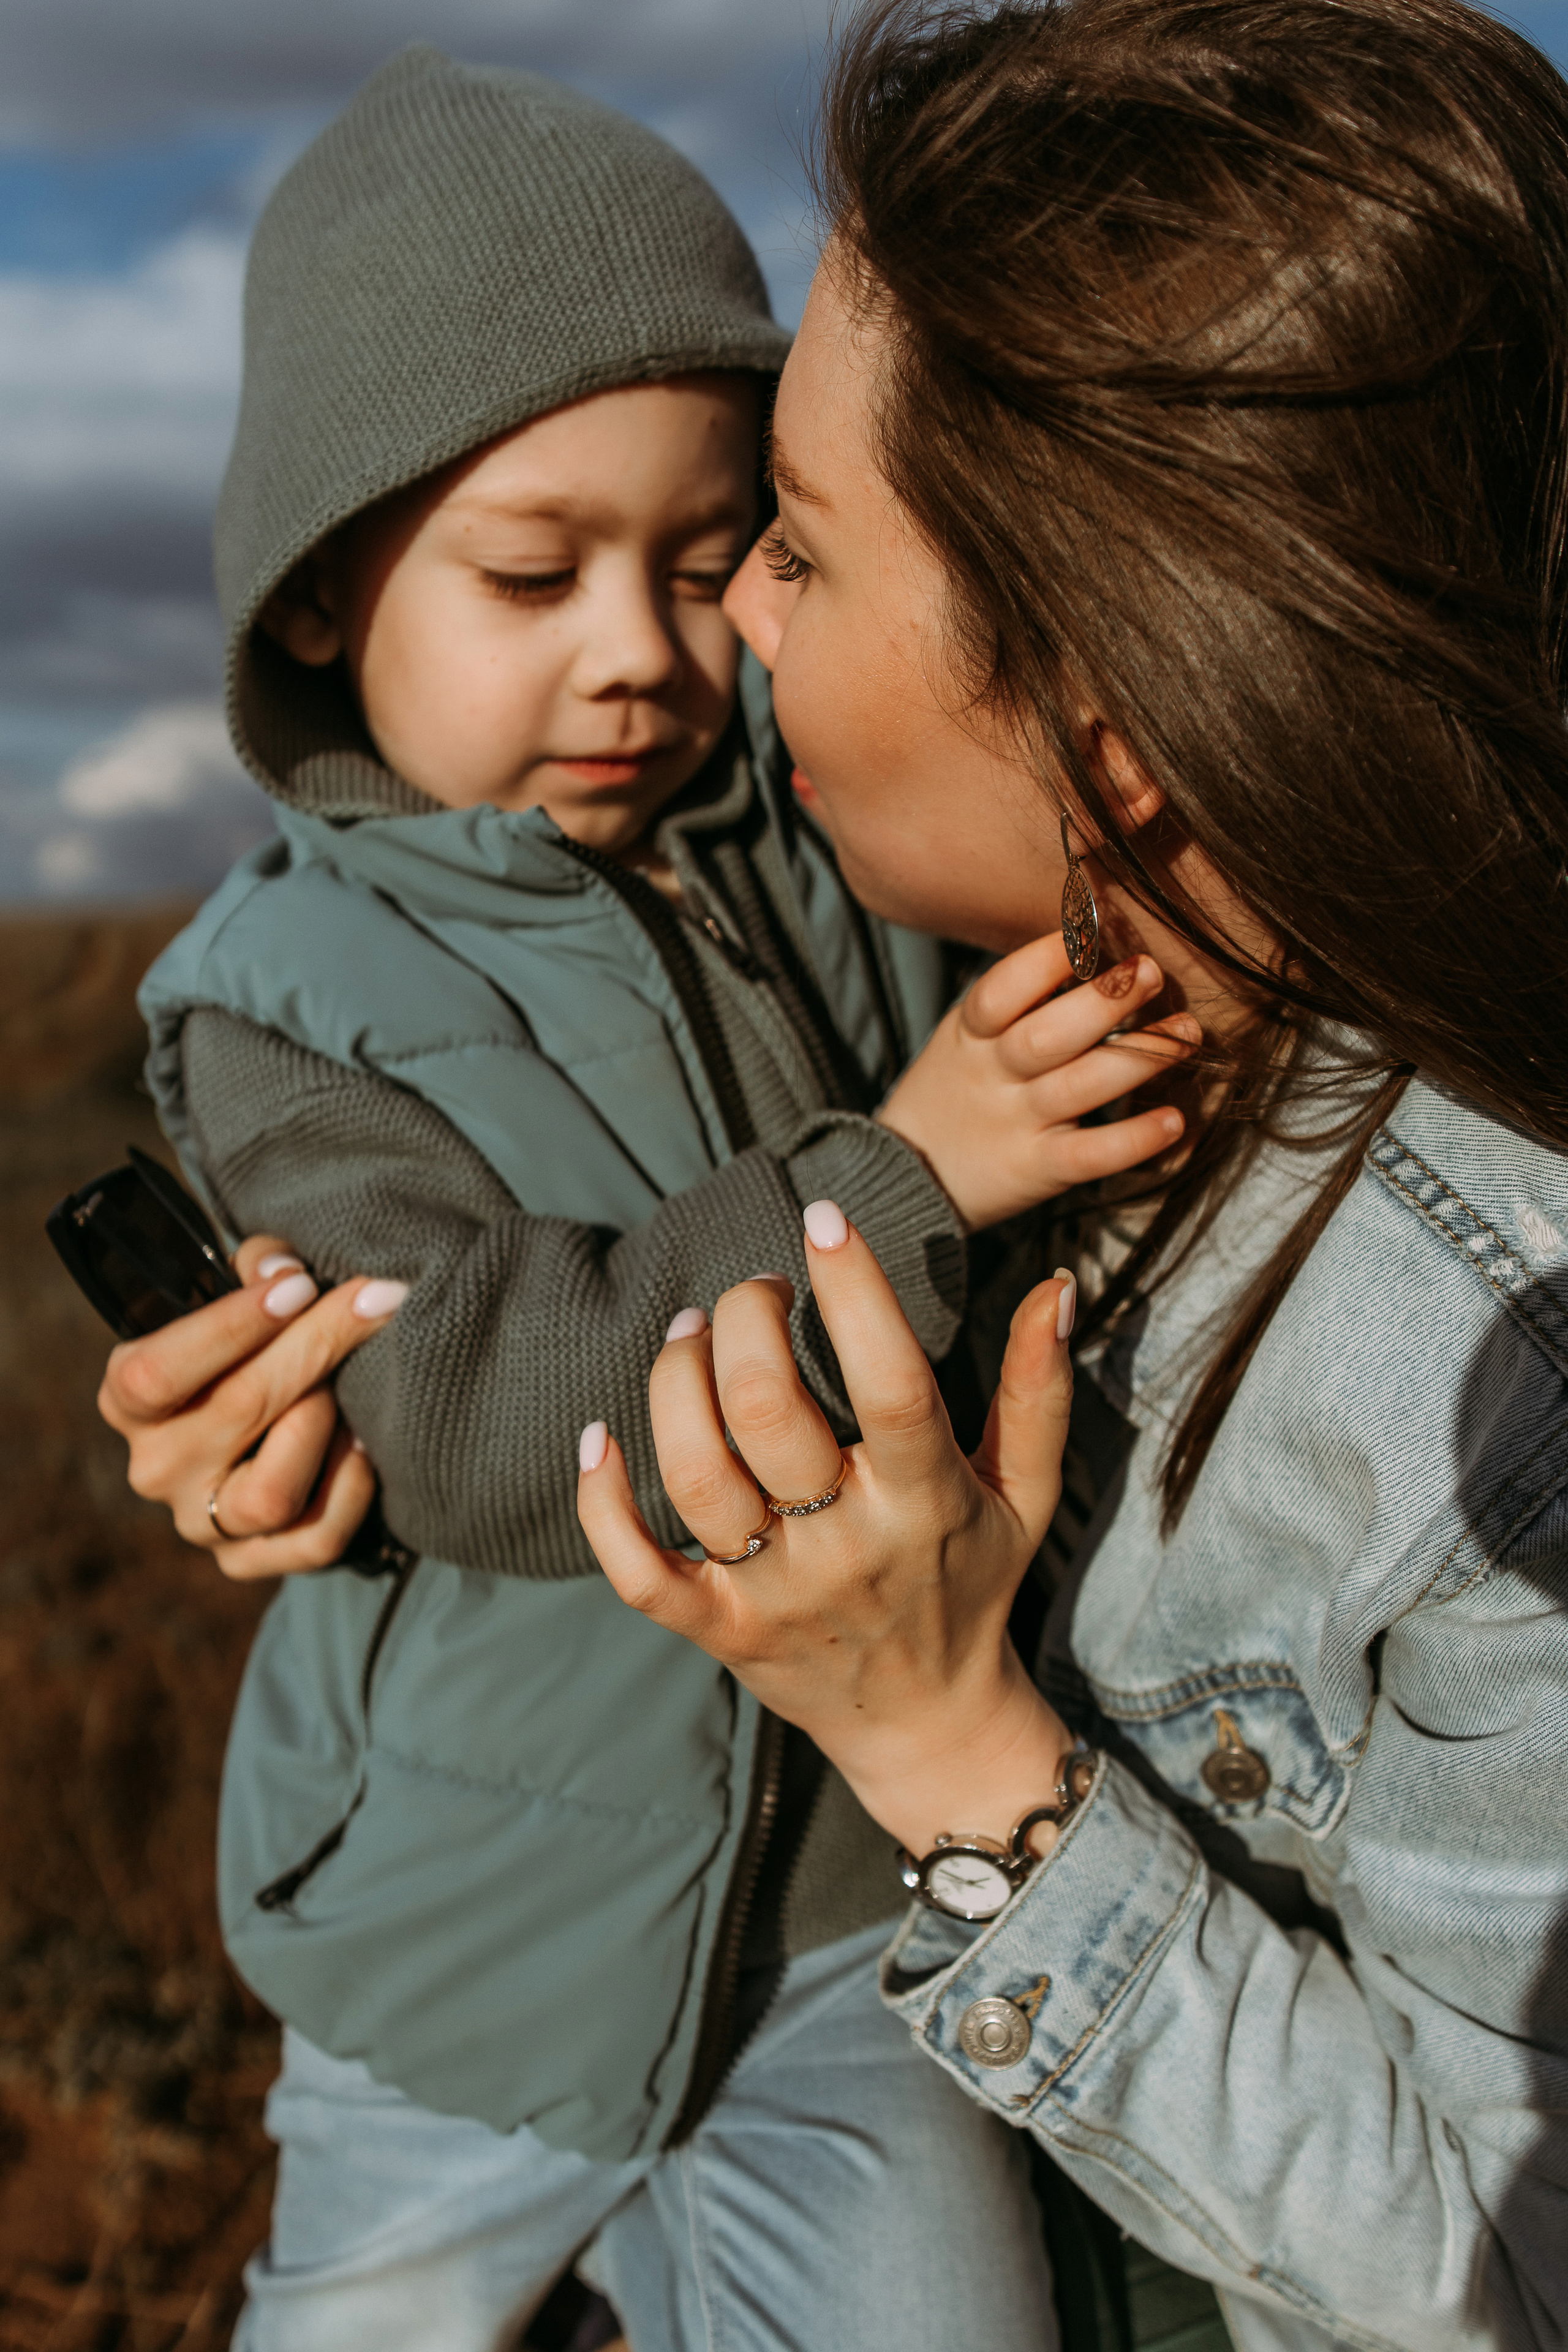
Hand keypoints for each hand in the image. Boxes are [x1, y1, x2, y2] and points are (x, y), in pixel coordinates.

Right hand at [97, 1235, 405, 1580]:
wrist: (263, 1422)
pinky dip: (351, 1491)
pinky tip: (367, 1447)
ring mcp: (199, 1523)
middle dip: (315, 1346)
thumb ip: (257, 1270)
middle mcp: (156, 1467)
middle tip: (375, 1302)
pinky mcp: (246, 1561)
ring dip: (323, 1427)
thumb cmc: (251, 1344)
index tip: (300, 1284)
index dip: (230, 1327)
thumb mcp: (238, 1297)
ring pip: (270, 1493)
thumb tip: (282, 1268)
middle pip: (236, 1411)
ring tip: (351, 1389)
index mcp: (130, 1399)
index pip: (154, 1373)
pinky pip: (312, 1540)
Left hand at [577, 1205, 1076, 1857]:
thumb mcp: (1026, 1493)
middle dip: (746, 1320)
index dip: (855, 1293)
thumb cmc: (973, 1581)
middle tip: (753, 1291)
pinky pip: (638, 1572)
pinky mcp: (719, 1632)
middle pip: (768, 1413)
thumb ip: (1039, 1390)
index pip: (892, 1382)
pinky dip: (603, 1504)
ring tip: (688, 1335)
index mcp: (927, 1501)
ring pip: (698, 1476)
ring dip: (675, 1384)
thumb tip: (1057, 1285)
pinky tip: (596, 1438)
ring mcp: (775, 1594)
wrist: (927, 1726)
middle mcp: (847, 1547)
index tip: (824, 1219)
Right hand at [875, 931, 1199, 1228]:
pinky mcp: (1038, 1171)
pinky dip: (1132, 1139)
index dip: (1044, 960)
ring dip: (1138, 1057)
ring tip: (1188, 1031)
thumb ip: (1018, 1002)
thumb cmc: (955, 1093)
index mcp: (971, 1034)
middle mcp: (993, 1076)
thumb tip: (1092, 942)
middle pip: (1045, 1036)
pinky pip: (1089, 1156)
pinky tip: (1173, 1120)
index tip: (1089, 930)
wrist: (910, 1179)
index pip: (1000, 991)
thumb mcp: (965, 1038)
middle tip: (1150, 971)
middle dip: (1103, 1002)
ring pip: (1079, 1087)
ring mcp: (1016, 1125)